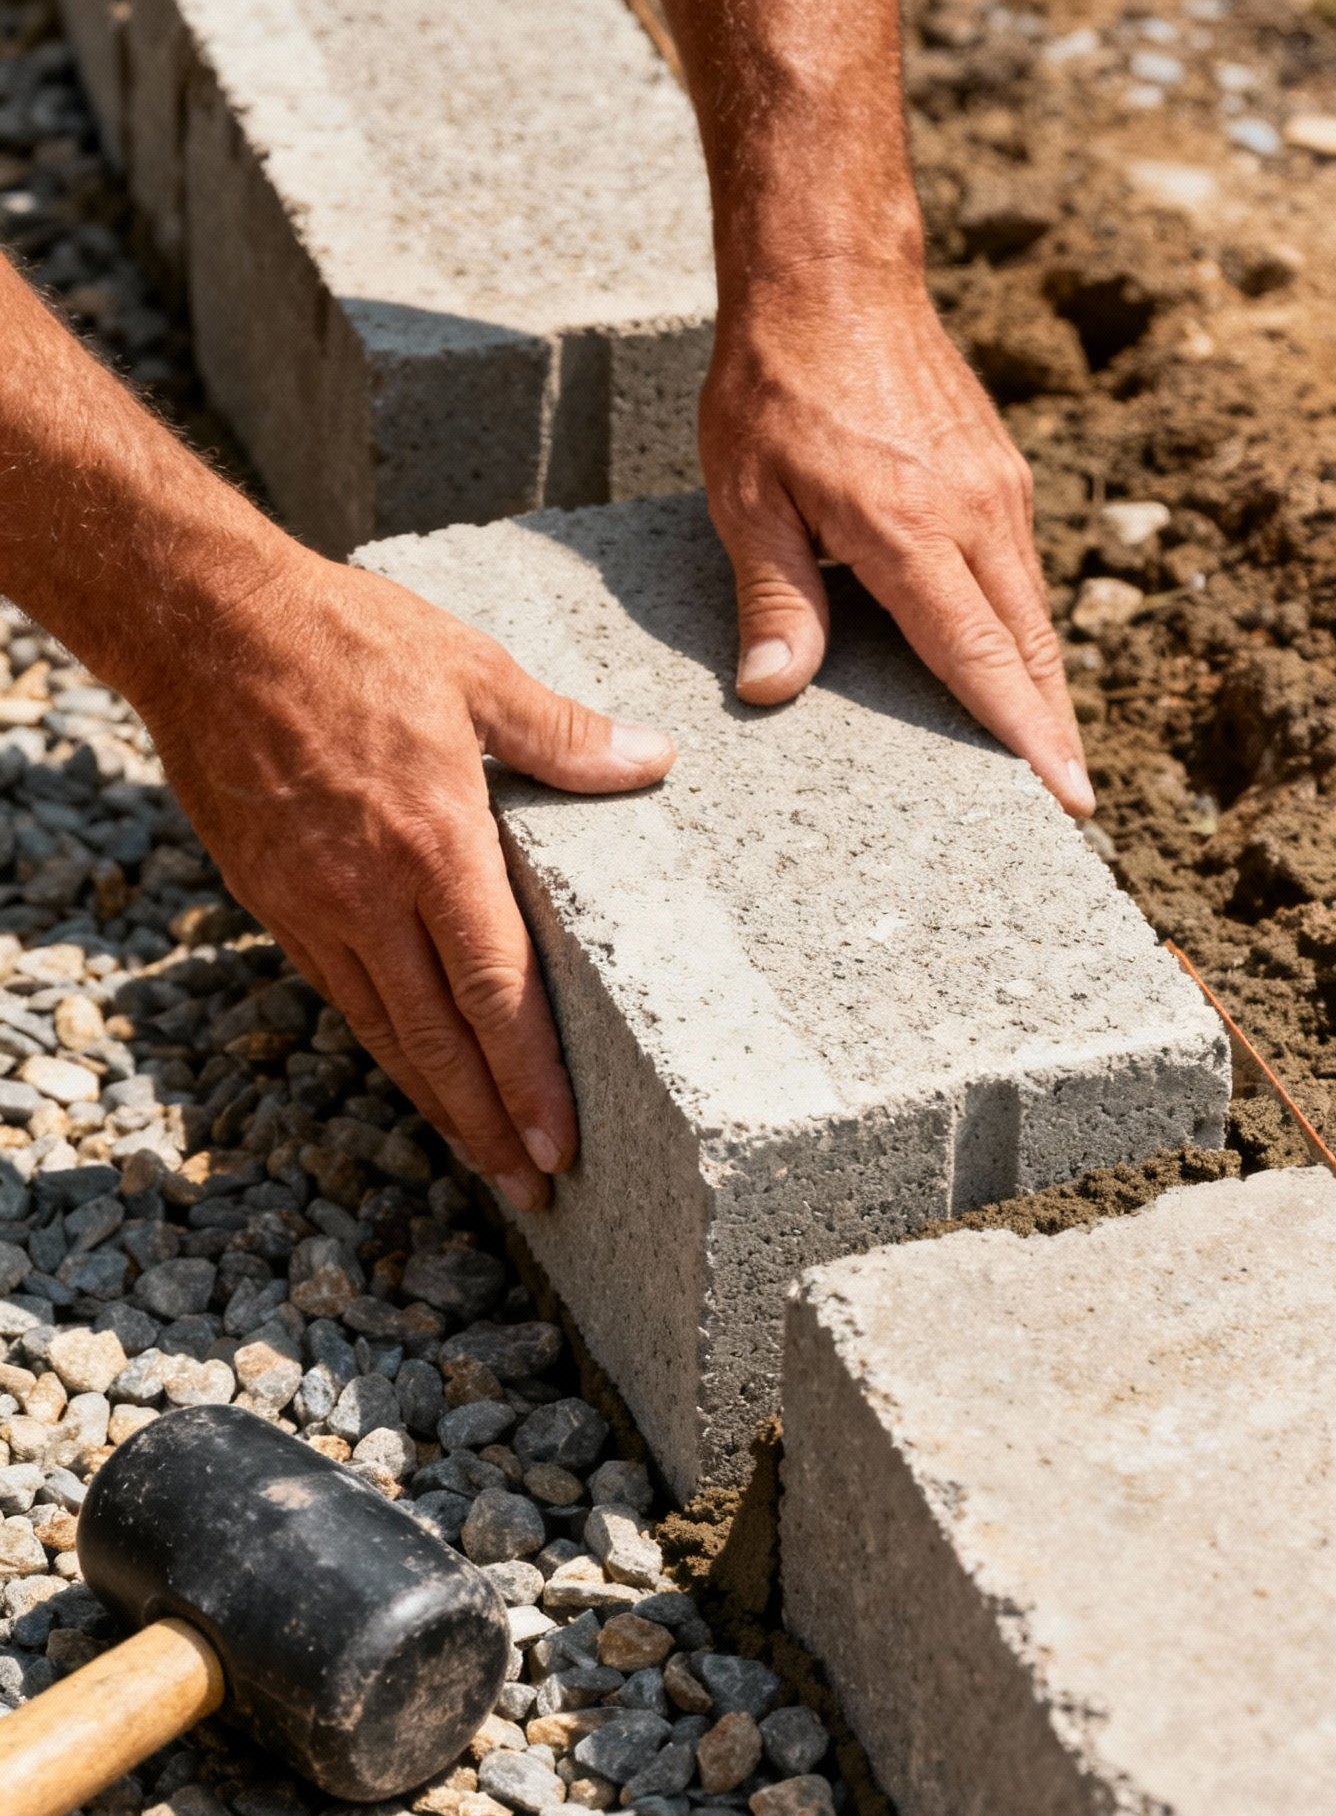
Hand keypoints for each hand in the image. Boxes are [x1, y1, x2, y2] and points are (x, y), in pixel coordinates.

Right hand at [136, 549, 673, 1210]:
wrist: (205, 626)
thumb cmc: (345, 636)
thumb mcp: (470, 667)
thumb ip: (561, 734)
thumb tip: (650, 760)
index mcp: (433, 843)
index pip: (493, 992)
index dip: (528, 1078)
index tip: (559, 1144)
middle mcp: (369, 893)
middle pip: (436, 1040)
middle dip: (486, 1125)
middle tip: (532, 1189)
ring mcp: (312, 903)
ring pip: (381, 1030)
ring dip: (435, 1103)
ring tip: (482, 1158)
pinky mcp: (271, 898)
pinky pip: (336, 990)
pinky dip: (381, 1044)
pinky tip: (413, 1069)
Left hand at [700, 258, 1092, 817]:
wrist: (830, 273)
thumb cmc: (774, 386)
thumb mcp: (748, 497)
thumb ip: (773, 598)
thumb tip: (773, 689)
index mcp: (911, 530)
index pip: (982, 656)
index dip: (1024, 733)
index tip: (1066, 793)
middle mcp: (974, 513)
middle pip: (1030, 648)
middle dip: (1053, 730)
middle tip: (1072, 806)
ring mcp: (996, 489)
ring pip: (1032, 611)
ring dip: (1042, 685)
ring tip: (1047, 755)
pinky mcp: (998, 472)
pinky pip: (1019, 571)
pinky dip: (1023, 630)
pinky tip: (1011, 667)